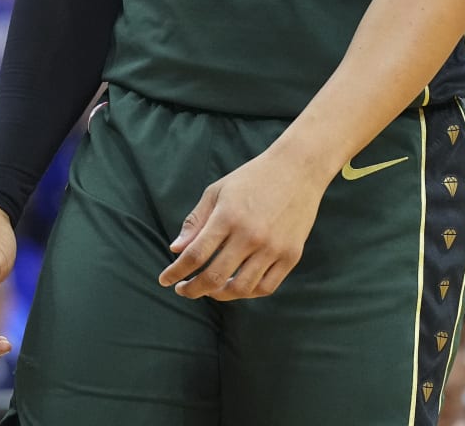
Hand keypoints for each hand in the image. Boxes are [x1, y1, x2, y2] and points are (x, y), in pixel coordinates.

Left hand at [158, 144, 327, 300]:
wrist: (299, 168)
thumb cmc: (253, 178)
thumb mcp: (218, 191)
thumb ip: (196, 221)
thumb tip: (176, 249)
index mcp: (228, 216)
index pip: (195, 255)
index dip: (176, 272)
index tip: (165, 280)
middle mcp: (251, 235)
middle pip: (214, 277)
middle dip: (192, 289)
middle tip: (183, 289)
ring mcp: (273, 247)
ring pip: (240, 288)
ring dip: (218, 295)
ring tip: (209, 290)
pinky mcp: (291, 255)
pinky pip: (266, 287)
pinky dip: (248, 293)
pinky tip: (237, 285)